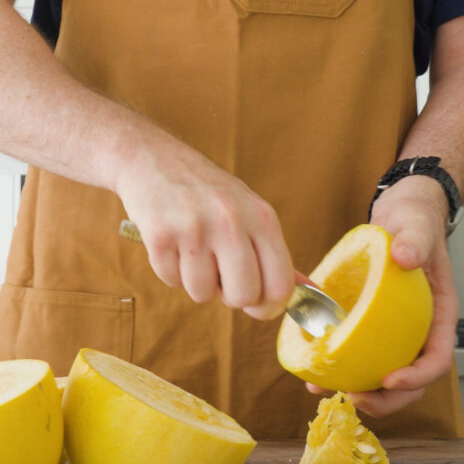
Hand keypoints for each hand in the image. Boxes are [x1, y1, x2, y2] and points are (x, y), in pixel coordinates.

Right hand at [114, 134, 293, 319]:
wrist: (151, 157)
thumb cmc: (208, 193)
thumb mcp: (250, 212)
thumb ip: (276, 256)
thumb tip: (311, 294)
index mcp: (262, 217)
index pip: (280, 286)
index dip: (269, 306)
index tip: (257, 305)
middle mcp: (232, 221)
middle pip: (243, 297)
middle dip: (230, 297)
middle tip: (221, 274)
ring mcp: (194, 228)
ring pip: (202, 294)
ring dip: (196, 282)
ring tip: (193, 250)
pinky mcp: (160, 235)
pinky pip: (171, 281)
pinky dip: (170, 270)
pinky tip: (173, 242)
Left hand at [306, 175, 458, 416]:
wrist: (401, 218)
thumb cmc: (416, 223)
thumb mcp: (418, 226)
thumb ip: (416, 240)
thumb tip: (405, 256)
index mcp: (439, 314)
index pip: (438, 357)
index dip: (419, 376)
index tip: (392, 379)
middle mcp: (420, 331)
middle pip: (414, 380)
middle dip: (389, 399)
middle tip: (358, 398)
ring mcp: (398, 333)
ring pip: (387, 377)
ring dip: (364, 392)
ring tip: (334, 392)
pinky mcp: (375, 330)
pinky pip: (363, 357)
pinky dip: (343, 370)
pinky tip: (317, 376)